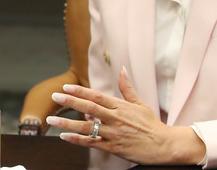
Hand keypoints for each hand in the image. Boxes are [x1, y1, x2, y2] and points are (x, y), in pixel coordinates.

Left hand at [45, 67, 204, 164]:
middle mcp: (115, 118)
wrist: (165, 146)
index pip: (97, 96)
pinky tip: (64, 136)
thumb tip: (122, 69)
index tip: (66, 87)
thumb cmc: (152, 125)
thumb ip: (127, 87)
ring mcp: (113, 133)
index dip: (81, 91)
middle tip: (54, 96)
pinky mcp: (113, 147)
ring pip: (87, 127)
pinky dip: (77, 139)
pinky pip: (92, 142)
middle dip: (70, 101)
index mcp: (121, 106)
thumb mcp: (140, 103)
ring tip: (51, 120)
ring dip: (67, 123)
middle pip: (89, 108)